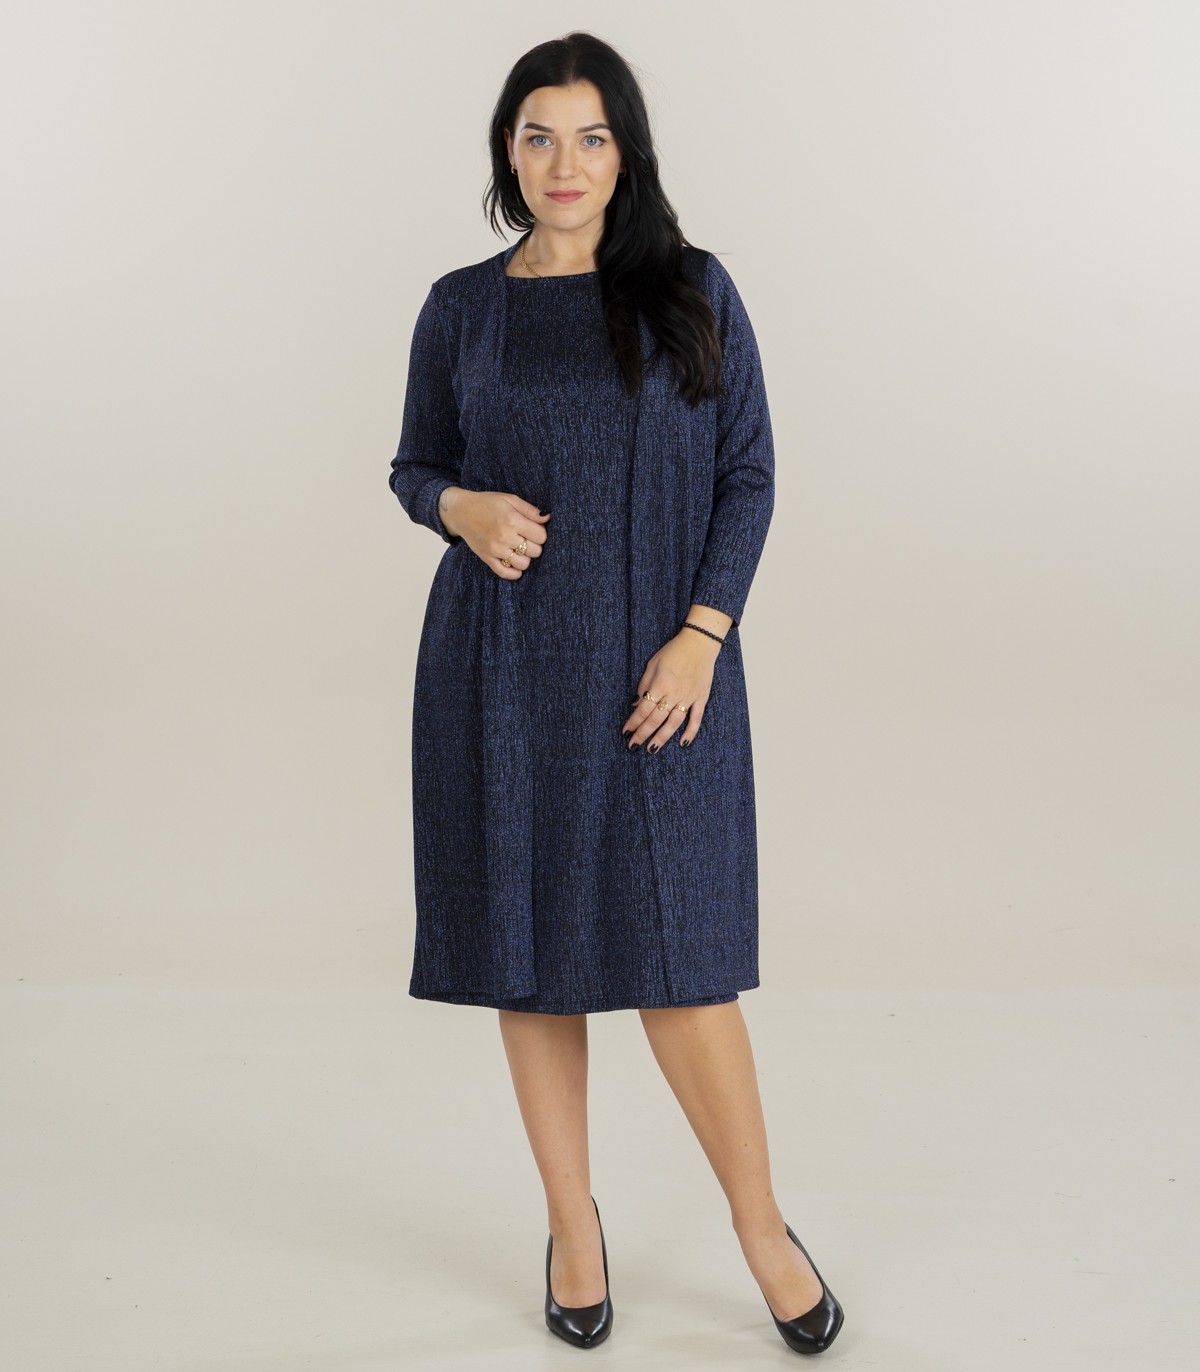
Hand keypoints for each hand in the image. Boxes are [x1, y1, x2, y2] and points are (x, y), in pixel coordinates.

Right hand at [440, 487, 550, 577]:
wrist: (461, 511)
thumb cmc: (487, 503)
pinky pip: (505, 573)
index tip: (534, 529)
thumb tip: (548, 518)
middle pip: (535, 551)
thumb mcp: (510, 499)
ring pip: (523, 564)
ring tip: (519, 548)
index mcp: (512, 520)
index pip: (541, 536)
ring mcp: (495, 550)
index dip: (540, 533)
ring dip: (525, 557)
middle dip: (534, 545)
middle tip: (526, 538)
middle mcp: (505, 537)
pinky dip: (514, 573)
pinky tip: (515, 564)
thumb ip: (530, 510)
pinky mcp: (487, 558)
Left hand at [622, 629, 721, 750]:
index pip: (643, 709)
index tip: (626, 732)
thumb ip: (644, 684)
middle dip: (643, 734)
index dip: (633, 722)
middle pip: (656, 719)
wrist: (699, 643)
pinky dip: (690, 732)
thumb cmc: (674, 651)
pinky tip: (683, 743)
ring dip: (662, 737)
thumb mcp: (653, 664)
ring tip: (652, 749)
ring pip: (674, 722)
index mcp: (660, 684)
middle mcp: (674, 693)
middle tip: (633, 746)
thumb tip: (636, 703)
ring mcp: (689, 697)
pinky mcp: (701, 698)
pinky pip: (696, 718)